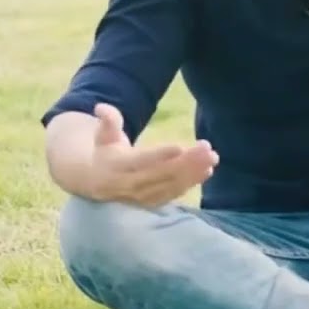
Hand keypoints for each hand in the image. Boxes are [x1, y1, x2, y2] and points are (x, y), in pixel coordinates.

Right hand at [86, 103, 218, 207]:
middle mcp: (129, 185)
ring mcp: (142, 196)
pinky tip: (207, 171)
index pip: (140, 162)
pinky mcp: (152, 202)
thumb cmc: (104, 150)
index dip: (159, 156)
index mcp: (117, 167)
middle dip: (186, 163)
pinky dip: (191, 183)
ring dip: (193, 173)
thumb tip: (101, 107)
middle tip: (208, 149)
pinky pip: (174, 193)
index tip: (179, 147)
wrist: (96, 181)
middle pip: (161, 175)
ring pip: (170, 186)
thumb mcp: (103, 134)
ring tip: (212, 159)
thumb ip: (107, 121)